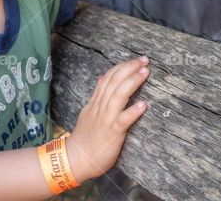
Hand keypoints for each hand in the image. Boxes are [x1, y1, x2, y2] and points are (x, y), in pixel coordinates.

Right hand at [66, 56, 150, 181]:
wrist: (75, 159)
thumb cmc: (85, 137)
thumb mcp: (88, 111)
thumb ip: (96, 95)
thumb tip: (101, 77)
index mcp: (96, 102)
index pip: (108, 78)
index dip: (122, 67)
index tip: (135, 60)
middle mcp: (100, 107)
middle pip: (114, 82)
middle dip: (129, 68)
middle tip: (144, 60)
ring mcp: (105, 119)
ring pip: (118, 96)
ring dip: (132, 82)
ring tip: (145, 72)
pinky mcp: (111, 133)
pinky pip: (122, 121)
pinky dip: (132, 112)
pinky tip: (143, 105)